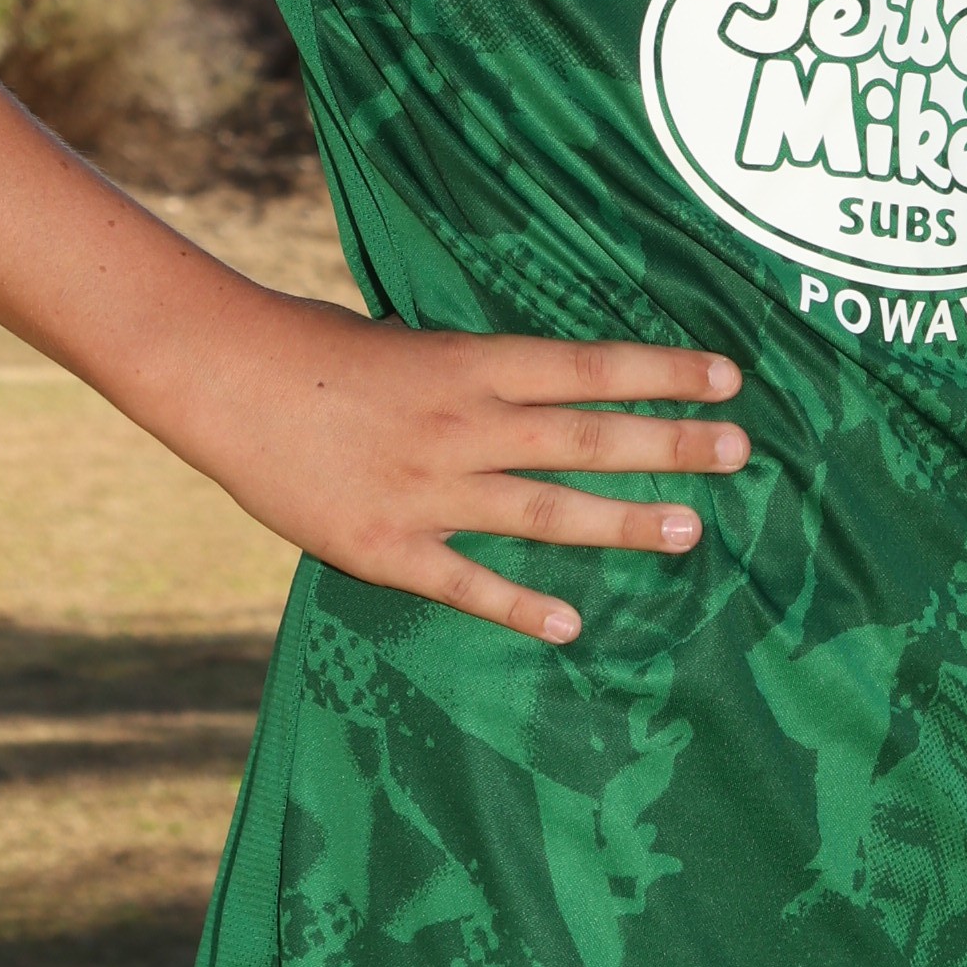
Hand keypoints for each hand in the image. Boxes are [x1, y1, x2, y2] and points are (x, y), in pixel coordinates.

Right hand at [227, 309, 752, 646]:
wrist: (227, 378)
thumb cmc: (316, 349)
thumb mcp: (412, 343)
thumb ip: (476, 373)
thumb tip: (539, 385)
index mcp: (472, 362)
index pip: (592, 365)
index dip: (664, 371)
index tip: (728, 377)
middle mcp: (465, 423)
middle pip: (588, 435)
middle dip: (670, 445)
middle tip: (740, 451)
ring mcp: (428, 488)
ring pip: (544, 509)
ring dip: (621, 522)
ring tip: (687, 531)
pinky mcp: (385, 544)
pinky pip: (463, 582)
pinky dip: (518, 604)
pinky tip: (571, 623)